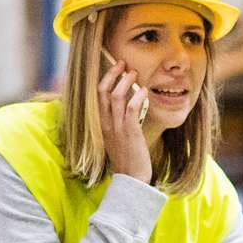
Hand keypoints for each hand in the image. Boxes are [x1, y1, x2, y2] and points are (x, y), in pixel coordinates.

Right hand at [99, 59, 152, 183]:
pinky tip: (144, 91)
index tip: (115, 68)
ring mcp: (116, 128)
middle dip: (113, 74)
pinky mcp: (129, 132)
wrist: (132, 179)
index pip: (98, 96)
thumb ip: (118, 121)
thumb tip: (127, 103)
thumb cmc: (128, 158)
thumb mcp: (117, 138)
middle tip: (124, 64)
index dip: (106, 79)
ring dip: (125, 81)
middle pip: (103, 92)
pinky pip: (130, 109)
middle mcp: (106, 124)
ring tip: (135, 73)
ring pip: (116, 97)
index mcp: (101, 125)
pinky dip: (137, 96)